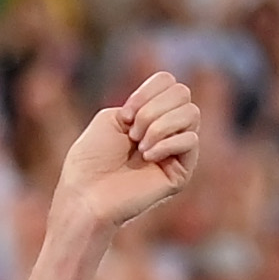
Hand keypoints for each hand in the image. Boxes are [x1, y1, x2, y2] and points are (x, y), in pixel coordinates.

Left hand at [53, 71, 199, 237]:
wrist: (86, 197)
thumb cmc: (90, 161)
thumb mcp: (110, 118)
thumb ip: (142, 103)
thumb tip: (171, 107)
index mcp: (148, 115)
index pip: (168, 82)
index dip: (147, 91)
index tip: (125, 115)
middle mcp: (165, 130)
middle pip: (182, 93)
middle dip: (152, 109)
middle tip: (132, 134)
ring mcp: (175, 151)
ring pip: (192, 113)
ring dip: (160, 125)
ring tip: (140, 147)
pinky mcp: (181, 172)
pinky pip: (190, 141)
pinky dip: (167, 144)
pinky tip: (147, 158)